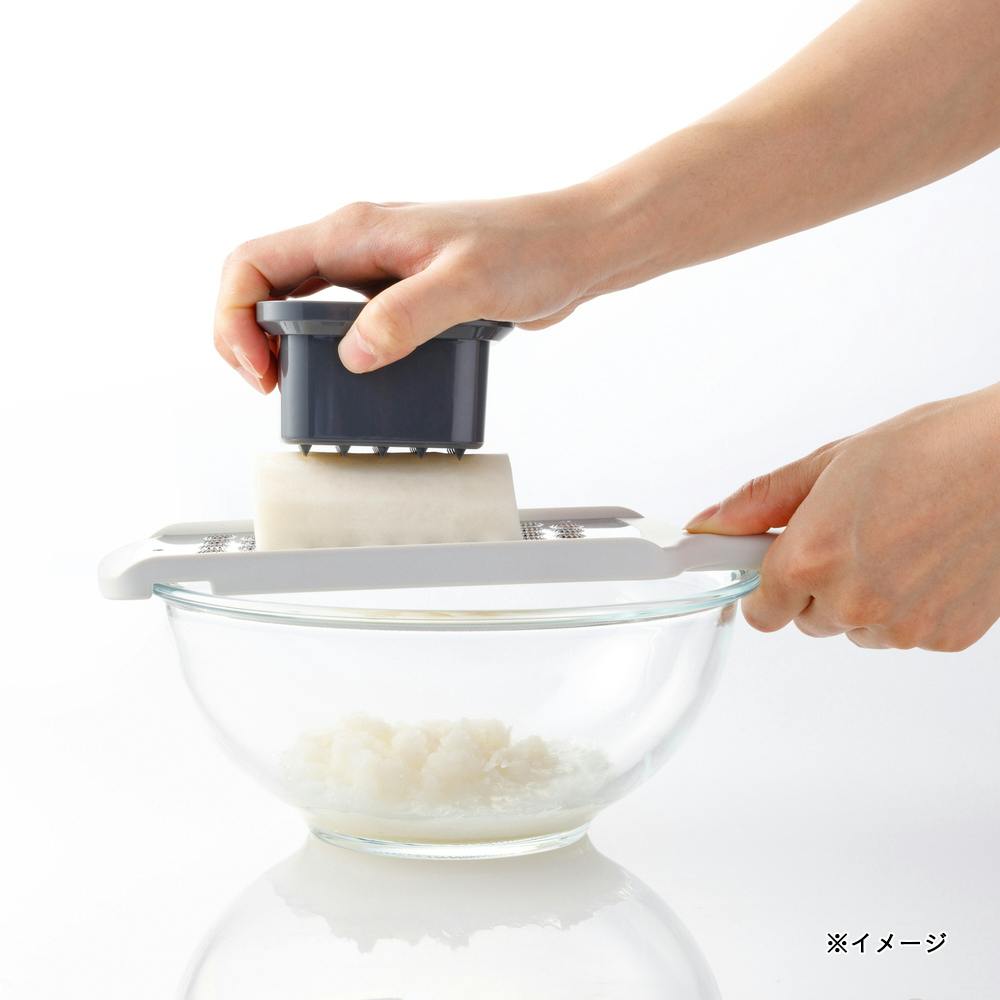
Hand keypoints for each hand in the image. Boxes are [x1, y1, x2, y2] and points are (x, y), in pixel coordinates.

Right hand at [214, 188, 608, 390]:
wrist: (575, 248)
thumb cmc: (531, 248)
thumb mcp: (467, 283)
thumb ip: (407, 315)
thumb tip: (353, 355)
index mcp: (355, 232)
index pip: (254, 263)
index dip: (235, 318)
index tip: (260, 370)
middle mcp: (357, 247)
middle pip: (266, 286)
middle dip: (252, 339)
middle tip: (274, 389)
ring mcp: (377, 271)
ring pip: (301, 305)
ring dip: (289, 347)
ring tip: (304, 391)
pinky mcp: (401, 294)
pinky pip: (344, 322)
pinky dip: (332, 352)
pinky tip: (355, 381)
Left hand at [685, 385, 999, 650]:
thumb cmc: (931, 450)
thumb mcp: (828, 464)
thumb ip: (759, 503)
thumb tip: (708, 524)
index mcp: (811, 560)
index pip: (761, 612)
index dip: (767, 585)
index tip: (777, 565)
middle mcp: (852, 603)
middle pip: (809, 620)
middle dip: (817, 586)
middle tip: (851, 537)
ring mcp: (903, 626)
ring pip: (857, 629)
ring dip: (864, 600)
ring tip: (898, 542)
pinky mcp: (945, 638)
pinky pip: (905, 633)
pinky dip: (910, 607)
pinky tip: (929, 561)